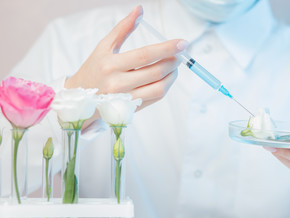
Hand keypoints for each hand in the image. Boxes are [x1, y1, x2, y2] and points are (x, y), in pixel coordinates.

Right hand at [65, 5, 187, 109]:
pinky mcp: (131, 109)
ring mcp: (125, 99)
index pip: (145, 55)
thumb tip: (140, 9)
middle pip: (155, 72)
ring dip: (172, 76)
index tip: (182, 43)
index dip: (166, 48)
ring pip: (159, 88)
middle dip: (173, 62)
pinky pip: (155, 98)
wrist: (81, 98)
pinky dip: (165, 86)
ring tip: (173, 66)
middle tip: (178, 54)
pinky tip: (165, 77)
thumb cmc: (94, 68)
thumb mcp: (104, 46)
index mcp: (110, 65)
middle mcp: (118, 84)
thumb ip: (123, 28)